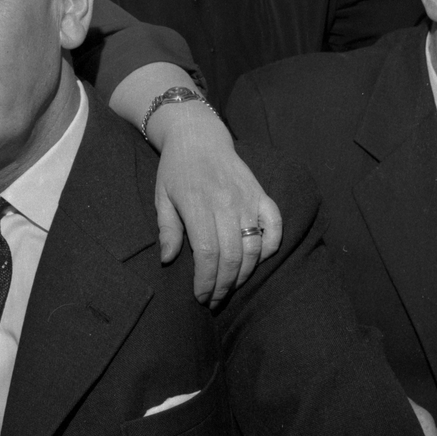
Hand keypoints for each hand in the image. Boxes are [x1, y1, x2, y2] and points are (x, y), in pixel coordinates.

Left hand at [149, 100, 282, 305]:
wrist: (199, 136)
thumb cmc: (176, 169)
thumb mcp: (162, 196)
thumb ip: (167, 228)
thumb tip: (168, 260)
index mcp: (198, 204)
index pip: (208, 254)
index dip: (206, 281)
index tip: (200, 296)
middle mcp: (226, 202)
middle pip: (232, 256)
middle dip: (224, 285)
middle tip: (214, 299)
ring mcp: (247, 198)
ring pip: (254, 246)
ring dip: (244, 273)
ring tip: (231, 285)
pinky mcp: (261, 194)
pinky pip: (274, 225)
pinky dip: (271, 246)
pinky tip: (258, 259)